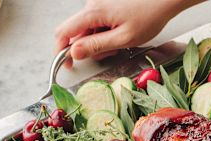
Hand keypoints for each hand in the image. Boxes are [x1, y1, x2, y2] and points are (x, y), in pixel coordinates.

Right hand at [54, 0, 198, 67]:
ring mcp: (98, 4)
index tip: (67, 65)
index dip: (61, 51)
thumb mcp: (124, 39)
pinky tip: (120, 33)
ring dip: (100, 41)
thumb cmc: (149, 16)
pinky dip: (106, 33)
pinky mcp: (105, 5)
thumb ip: (97, 46)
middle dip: (88, 48)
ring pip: (88, 29)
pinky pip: (97, 23)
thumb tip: (74, 53)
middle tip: (109, 52)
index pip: (64, 32)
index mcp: (93, 13)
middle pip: (76, 32)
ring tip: (120, 42)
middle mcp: (91, 5)